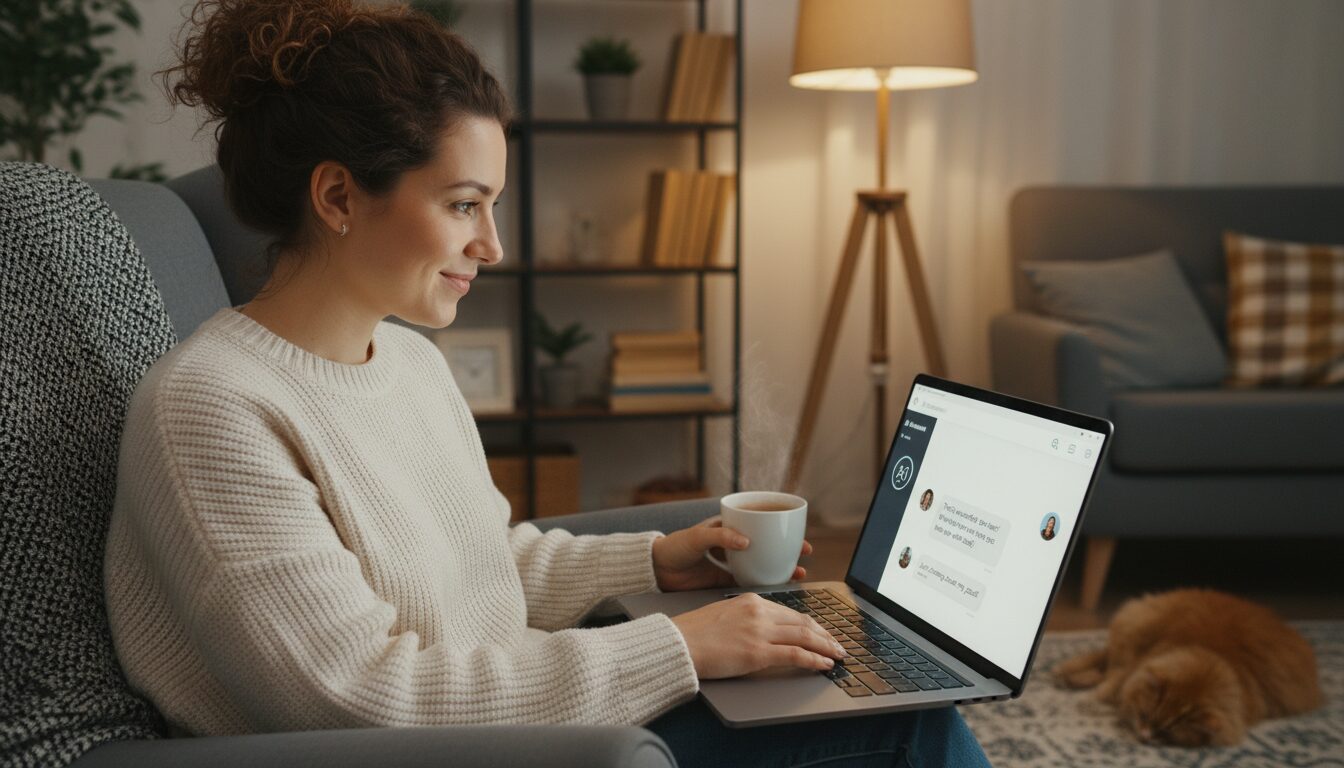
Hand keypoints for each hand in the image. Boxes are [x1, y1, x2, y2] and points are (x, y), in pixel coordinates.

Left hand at [651, 516, 812, 591]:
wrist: (656, 570)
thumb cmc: (674, 546)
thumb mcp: (697, 537)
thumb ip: (721, 536)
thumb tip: (747, 541)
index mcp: (729, 526)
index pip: (760, 524)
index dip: (781, 529)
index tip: (798, 535)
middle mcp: (733, 543)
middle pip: (767, 544)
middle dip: (788, 549)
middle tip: (805, 554)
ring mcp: (731, 562)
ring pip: (762, 563)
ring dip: (780, 568)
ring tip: (798, 574)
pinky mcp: (725, 580)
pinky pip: (749, 580)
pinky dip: (764, 583)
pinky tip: (777, 588)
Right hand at [670, 593, 845, 678]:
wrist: (678, 642)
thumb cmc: (693, 633)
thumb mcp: (723, 615)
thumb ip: (746, 619)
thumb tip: (762, 633)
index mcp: (751, 600)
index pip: (790, 612)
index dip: (810, 624)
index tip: (820, 632)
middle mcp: (759, 612)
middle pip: (803, 622)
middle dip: (824, 634)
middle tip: (837, 644)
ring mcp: (760, 631)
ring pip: (805, 636)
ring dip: (826, 647)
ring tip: (838, 655)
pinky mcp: (758, 652)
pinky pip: (796, 655)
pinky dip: (814, 660)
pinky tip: (824, 665)